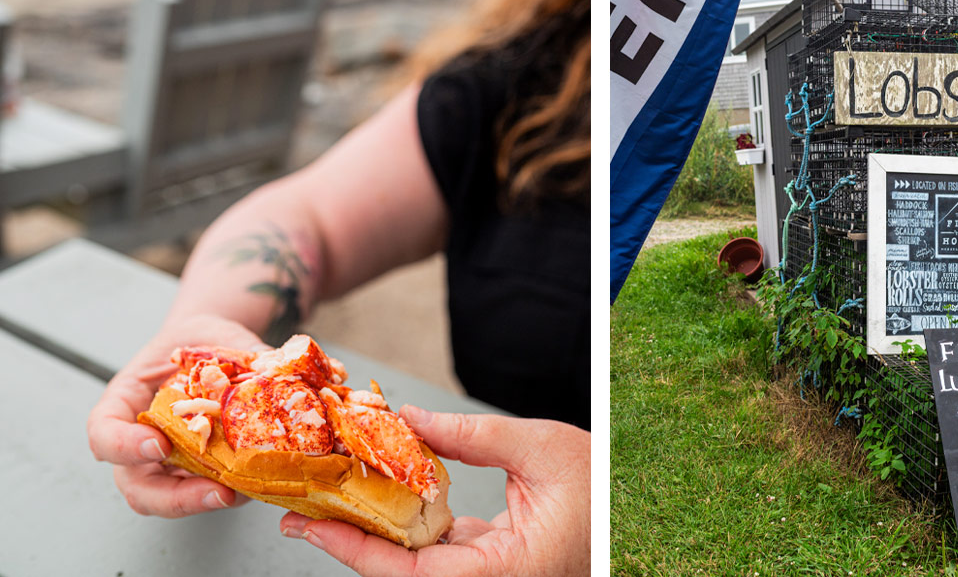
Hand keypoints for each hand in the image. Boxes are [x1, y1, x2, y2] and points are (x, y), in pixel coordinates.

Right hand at [86, 315, 270, 516]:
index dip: (123, 447)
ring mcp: (166, 462)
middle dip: (175, 498)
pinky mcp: (197, 471)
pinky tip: (258, 480)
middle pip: (137, 487)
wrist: (213, 347)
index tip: (159, 446)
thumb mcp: (213, 335)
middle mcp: (138, 440)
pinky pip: (207, 489)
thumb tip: (275, 366)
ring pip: (171, 499)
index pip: (103, 434)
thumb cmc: (201, 339)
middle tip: (216, 492)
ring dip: (207, 502)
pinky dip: (231, 490)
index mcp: (124, 402)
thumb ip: (238, 352)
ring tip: (244, 492)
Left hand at [279, 408, 589, 576]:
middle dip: (350, 542)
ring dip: (373, 533)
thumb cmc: (602, 482)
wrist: (632, 506)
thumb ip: (470, 435)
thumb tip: (407, 418)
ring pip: (415, 564)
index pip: (412, 573)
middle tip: (301, 513)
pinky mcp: (490, 562)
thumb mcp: (539, 447)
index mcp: (505, 573)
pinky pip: (436, 551)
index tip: (312, 528)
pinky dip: (405, 525)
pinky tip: (378, 496)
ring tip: (328, 502)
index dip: (356, 552)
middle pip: (403, 573)